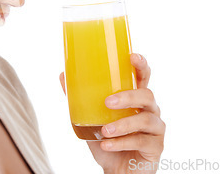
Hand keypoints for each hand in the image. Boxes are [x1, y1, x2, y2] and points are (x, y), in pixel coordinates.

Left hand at [59, 53, 164, 173]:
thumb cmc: (106, 139)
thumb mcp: (89, 118)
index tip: (132, 56)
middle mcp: (149, 109)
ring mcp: (155, 128)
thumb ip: (79, 98)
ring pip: (145, 119)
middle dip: (128, 96)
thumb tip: (63, 74)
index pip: (143, 77)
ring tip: (104, 131)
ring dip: (123, 124)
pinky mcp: (156, 146)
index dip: (141, 65)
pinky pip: (142, 141)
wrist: (116, 171)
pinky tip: (106, 144)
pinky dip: (122, 142)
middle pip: (146, 95)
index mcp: (135, 98)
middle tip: (107, 102)